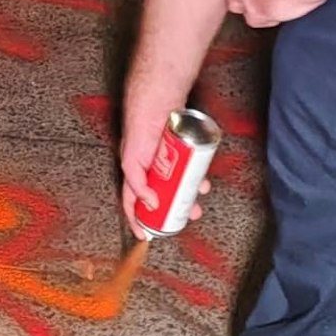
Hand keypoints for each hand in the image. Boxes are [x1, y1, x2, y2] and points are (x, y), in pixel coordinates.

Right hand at [119, 108, 209, 235]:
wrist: (159, 100)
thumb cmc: (139, 125)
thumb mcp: (132, 159)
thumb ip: (137, 183)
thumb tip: (152, 205)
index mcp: (133, 172)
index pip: (132, 201)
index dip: (136, 219)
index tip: (145, 235)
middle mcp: (149, 167)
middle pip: (161, 195)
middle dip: (173, 208)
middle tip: (185, 217)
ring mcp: (166, 159)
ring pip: (178, 183)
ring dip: (188, 195)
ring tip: (198, 200)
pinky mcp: (181, 150)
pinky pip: (190, 168)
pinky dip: (197, 177)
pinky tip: (204, 180)